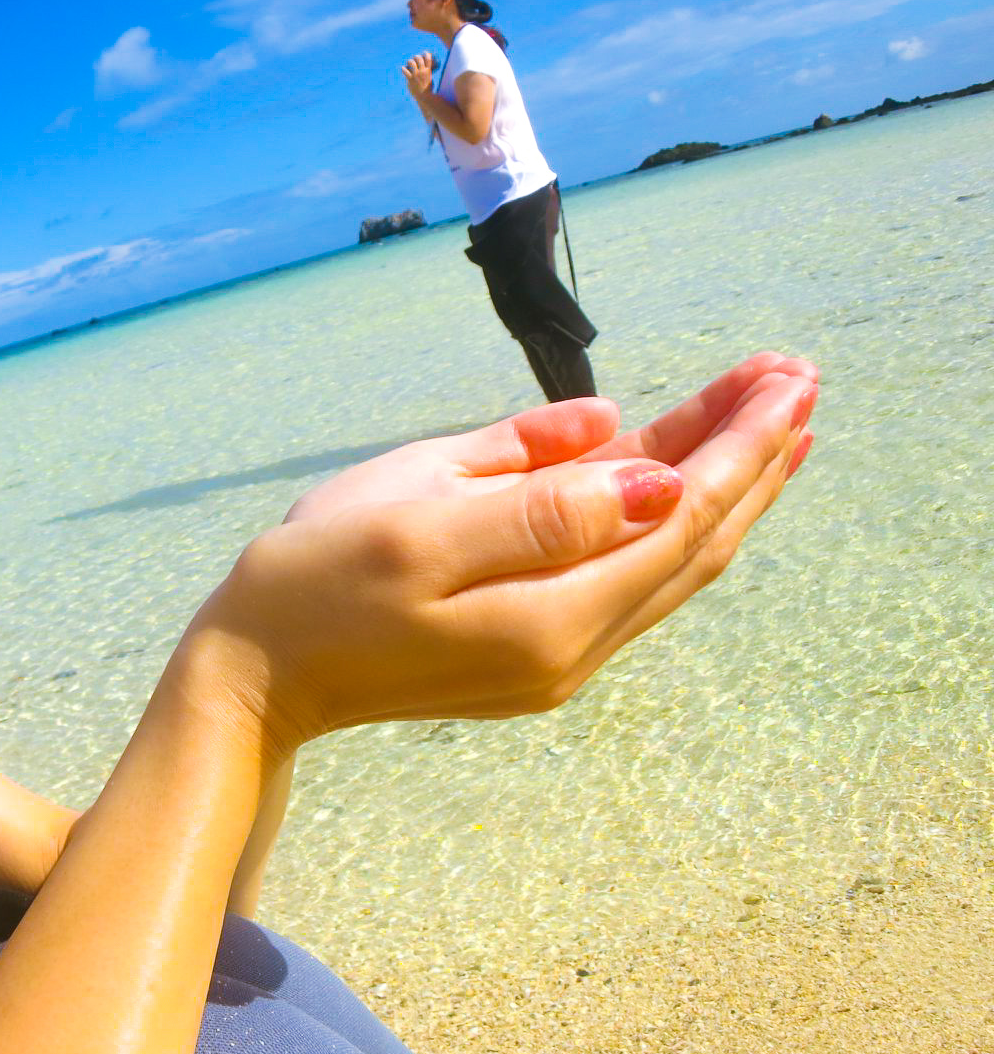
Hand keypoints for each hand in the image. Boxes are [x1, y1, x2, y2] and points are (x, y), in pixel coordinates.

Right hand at [191, 354, 819, 751]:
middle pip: (693, 545)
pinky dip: (667, 518)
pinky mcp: (527, 649)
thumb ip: (536, 498)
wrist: (253, 676)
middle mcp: (570, 652)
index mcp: (549, 617)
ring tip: (769, 417)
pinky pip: (626, 575)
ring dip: (721, 487)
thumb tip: (649, 467)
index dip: (738, 445)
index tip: (788, 377)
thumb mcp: (414, 522)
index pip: (679, 520)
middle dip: (750, 459)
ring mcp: (552, 658)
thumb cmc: (315, 582)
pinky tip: (682, 475)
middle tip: (800, 378)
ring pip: (666, 562)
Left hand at [401, 50, 434, 101]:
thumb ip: (427, 75)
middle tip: (415, 57)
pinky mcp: (410, 79)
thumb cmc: (427, 89)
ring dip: (410, 61)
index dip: (426, 54)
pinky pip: (405, 72)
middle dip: (417, 56)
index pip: (428, 59)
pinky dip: (403, 69)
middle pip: (419, 59)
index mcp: (428, 71)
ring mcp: (416, 75)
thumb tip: (425, 72)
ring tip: (409, 61)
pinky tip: (402, 68)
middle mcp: (422, 71)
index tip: (425, 53)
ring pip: (412, 63)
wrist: (424, 96)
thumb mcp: (430, 79)